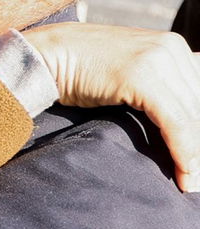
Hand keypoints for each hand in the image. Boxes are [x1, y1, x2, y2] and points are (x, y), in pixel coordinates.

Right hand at [23, 23, 199, 191]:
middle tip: (196, 178)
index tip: (197, 162)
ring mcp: (158, 60)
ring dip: (195, 155)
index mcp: (173, 46)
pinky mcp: (142, 77)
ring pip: (193, 118)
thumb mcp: (127, 72)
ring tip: (191, 181)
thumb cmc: (78, 71)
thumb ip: (157, 85)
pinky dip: (183, 151)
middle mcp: (172, 48)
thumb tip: (179, 120)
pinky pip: (176, 122)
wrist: (43, 56)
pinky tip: (184, 173)